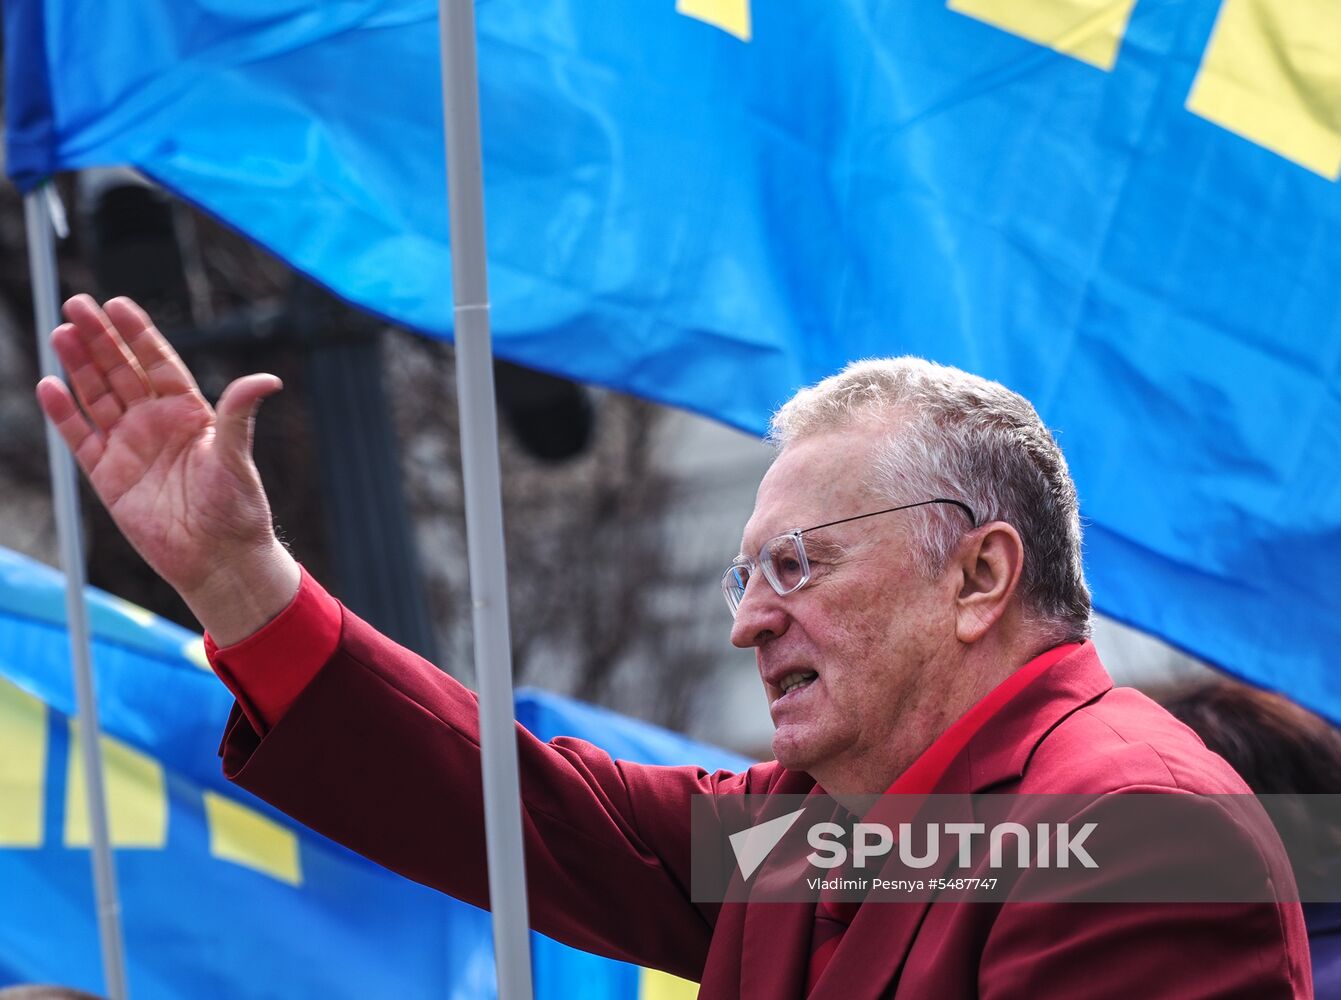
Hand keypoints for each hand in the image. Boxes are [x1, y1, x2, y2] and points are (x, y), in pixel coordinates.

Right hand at [35, 295, 299, 643]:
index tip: (118, 304)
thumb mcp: (237, 457)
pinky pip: (80, 437)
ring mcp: (129, 447)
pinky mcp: (108, 476)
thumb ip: (239, 414)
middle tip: (78, 304)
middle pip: (122, 371)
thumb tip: (268, 379)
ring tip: (61, 332)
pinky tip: (50, 385)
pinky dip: (64, 413)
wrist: (218, 559)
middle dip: (100, 338)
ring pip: (97, 396)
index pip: (159, 363)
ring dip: (79, 366)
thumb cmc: (236, 508)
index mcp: (190, 414)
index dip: (138, 334)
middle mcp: (157, 424)